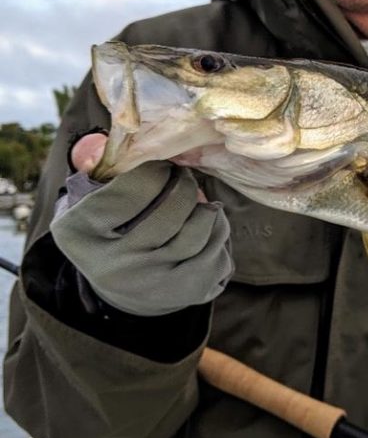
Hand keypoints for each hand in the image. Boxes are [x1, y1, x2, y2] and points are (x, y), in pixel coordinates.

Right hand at [50, 134, 233, 316]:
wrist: (125, 290)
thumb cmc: (111, 229)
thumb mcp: (89, 198)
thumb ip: (92, 163)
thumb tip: (96, 144)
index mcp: (79, 232)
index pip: (131, 189)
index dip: (156, 170)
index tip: (162, 167)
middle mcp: (112, 264)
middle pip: (173, 208)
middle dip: (186, 185)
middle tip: (185, 179)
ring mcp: (151, 283)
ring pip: (200, 229)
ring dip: (207, 209)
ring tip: (198, 205)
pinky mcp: (185, 293)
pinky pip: (218, 252)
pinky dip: (219, 233)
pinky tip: (207, 230)